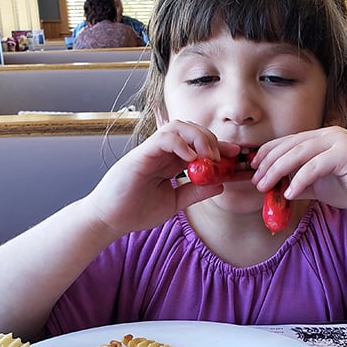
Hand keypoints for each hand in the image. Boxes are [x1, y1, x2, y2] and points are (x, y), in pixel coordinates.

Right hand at [86, 121, 239, 236]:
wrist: (110, 220)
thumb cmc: (136, 211)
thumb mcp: (174, 203)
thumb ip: (195, 192)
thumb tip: (220, 184)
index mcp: (170, 162)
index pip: (197, 145)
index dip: (218, 146)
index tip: (236, 155)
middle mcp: (162, 152)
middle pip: (190, 129)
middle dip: (212, 139)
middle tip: (224, 157)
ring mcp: (151, 151)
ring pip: (178, 127)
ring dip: (198, 137)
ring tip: (209, 156)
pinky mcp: (141, 155)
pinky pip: (164, 138)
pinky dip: (181, 143)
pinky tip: (191, 159)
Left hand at [251, 126, 346, 216]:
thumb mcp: (319, 186)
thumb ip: (299, 183)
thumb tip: (274, 188)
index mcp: (322, 137)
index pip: (288, 141)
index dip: (268, 153)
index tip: (253, 168)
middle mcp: (330, 134)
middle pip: (290, 145)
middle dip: (269, 163)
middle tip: (255, 180)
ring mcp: (340, 141)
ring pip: (300, 153)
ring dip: (278, 170)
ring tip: (265, 186)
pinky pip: (316, 166)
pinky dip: (300, 179)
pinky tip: (290, 193)